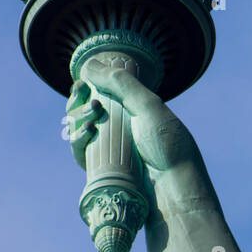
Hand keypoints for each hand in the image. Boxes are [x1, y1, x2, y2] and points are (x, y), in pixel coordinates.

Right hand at [65, 57, 200, 176]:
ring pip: (78, 129)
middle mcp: (118, 129)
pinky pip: (80, 152)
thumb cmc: (167, 145)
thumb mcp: (148, 106)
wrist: (174, 185)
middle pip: (83, 110)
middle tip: (89, 101)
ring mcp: (108, 150)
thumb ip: (121, 83)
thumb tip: (89, 65)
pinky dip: (77, 139)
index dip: (85, 88)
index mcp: (130, 111)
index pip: (98, 94)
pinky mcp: (101, 170)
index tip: (81, 85)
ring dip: (77, 117)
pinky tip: (85, 133)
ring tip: (91, 118)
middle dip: (78, 102)